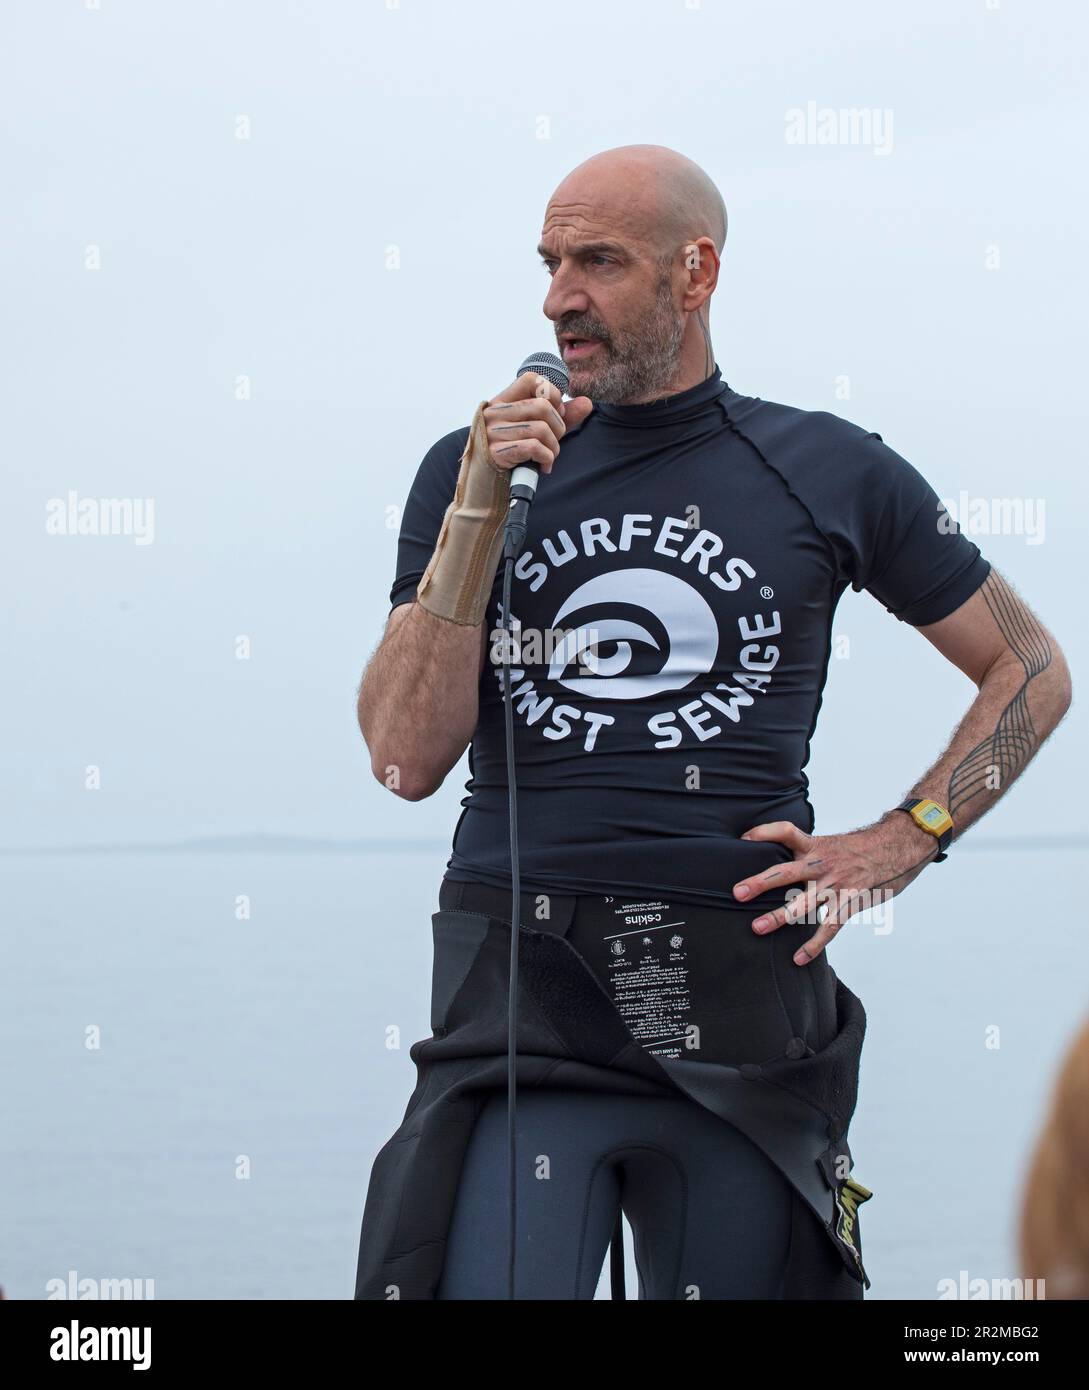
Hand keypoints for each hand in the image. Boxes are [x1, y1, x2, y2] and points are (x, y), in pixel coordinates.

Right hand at [483, 373, 592, 474]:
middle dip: (558, 426)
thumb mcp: (535, 428)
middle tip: (555, 440)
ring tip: (549, 456)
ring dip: (554, 447)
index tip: (556, 411)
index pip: (531, 379)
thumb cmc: (511, 450)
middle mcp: (495, 413)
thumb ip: (560, 415)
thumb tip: (587, 403)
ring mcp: (493, 432)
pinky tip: (544, 465)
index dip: (552, 393)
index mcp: (502, 400)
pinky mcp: (496, 452)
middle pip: (541, 406)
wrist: (484, 481)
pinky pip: (533, 447)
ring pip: (541, 428)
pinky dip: (546, 458)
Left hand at [730, 815, 937, 964]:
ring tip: (757, 928)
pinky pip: (829, 927)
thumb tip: (783, 866)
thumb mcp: (831, 843)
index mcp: (815, 845)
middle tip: (737, 893)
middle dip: (760, 883)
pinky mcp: (851, 902)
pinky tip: (798, 958)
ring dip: (779, 917)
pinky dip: (813, 945)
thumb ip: (808, 855)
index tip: (743, 839)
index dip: (764, 832)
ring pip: (804, 903)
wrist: (898, 846)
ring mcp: (837, 884)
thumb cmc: (861, 848)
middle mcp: (822, 864)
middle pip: (786, 872)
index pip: (786, 831)